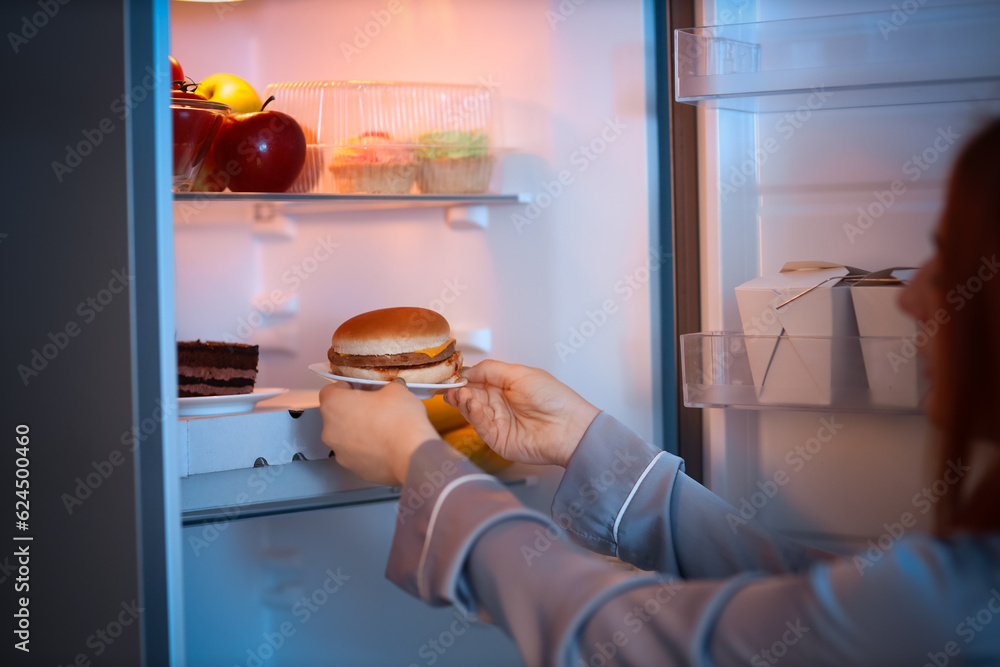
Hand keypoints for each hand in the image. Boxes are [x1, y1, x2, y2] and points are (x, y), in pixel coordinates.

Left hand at [319, 380, 439, 485]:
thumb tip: (391, 390)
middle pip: (336, 415)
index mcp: (334, 405)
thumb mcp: (396, 390)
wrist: (412, 456)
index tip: (360, 388)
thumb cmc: (400, 420)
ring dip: (359, 431)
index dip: (346, 388)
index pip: (330, 391)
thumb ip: (387, 387)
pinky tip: (386, 445)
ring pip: (346, 437)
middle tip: (375, 408)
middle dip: (353, 410)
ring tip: (383, 429)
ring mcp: (340, 453)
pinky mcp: (354, 469)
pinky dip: (368, 450)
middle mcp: (330, 430)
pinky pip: (358, 454)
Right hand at [444, 360, 599, 467]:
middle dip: (459, 390)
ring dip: (463, 401)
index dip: (463, 377)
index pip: (476, 380)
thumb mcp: (520, 374)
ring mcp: (496, 422)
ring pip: (471, 410)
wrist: (568, 427)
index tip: (450, 374)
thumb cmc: (553, 397)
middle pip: (470, 396)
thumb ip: (491, 370)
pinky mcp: (496, 439)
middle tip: (451, 386)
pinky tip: (471, 405)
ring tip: (461, 394)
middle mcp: (498, 403)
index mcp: (504, 385)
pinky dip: (473, 414)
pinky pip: (479, 425)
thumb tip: (468, 371)